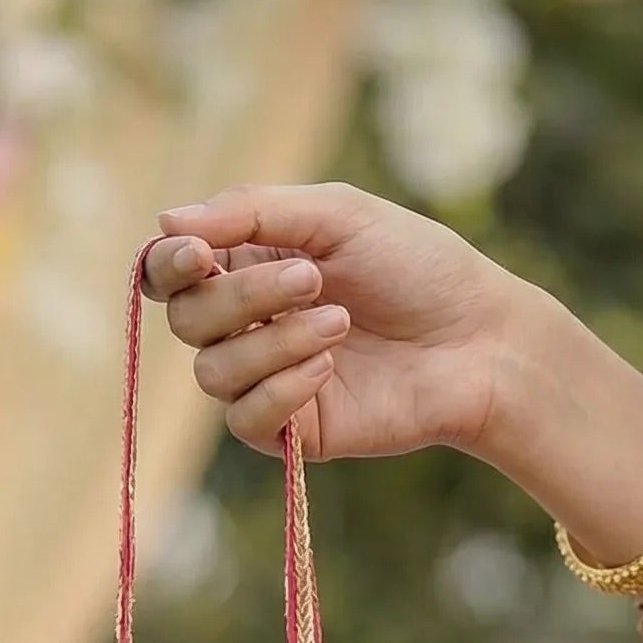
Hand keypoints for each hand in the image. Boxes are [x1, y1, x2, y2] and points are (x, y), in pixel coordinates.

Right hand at [142, 182, 512, 461]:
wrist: (478, 340)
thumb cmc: (417, 266)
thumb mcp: (336, 214)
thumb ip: (249, 211)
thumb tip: (163, 221)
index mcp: (250, 262)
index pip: (171, 271)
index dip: (170, 264)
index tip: (200, 253)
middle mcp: (248, 322)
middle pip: (186, 320)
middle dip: (241, 297)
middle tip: (314, 279)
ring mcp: (267, 379)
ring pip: (213, 372)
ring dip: (273, 341)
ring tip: (341, 323)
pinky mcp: (291, 430)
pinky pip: (245, 419)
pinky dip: (282, 388)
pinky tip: (330, 367)